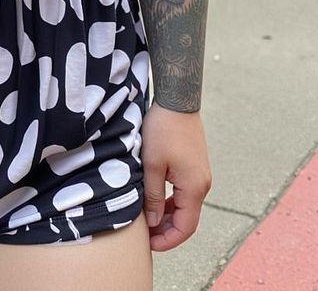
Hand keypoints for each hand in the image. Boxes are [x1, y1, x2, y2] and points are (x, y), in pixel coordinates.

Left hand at [141, 100, 211, 250]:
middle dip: (166, 230)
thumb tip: (153, 222)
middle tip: (144, 234)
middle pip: (187, 220)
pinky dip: (171, 201)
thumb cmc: (163, 130)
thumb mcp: (151, 165)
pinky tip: (155, 200)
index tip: (149, 244)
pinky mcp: (195, 166)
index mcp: (194, 188)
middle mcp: (202, 184)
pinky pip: (185, 192)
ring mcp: (200, 175)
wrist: (177, 101)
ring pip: (185, 206)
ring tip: (146, 218)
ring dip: (168, 215)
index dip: (167, 240)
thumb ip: (152, 196)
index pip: (185, 228)